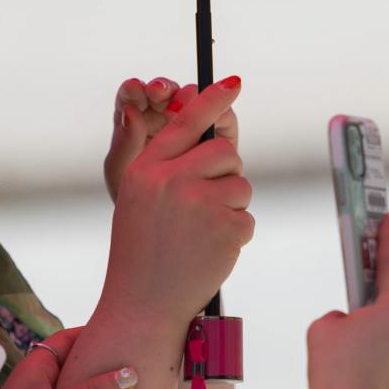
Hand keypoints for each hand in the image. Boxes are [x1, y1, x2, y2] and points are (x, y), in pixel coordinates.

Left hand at [0, 328, 140, 388]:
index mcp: (37, 364)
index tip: (123, 331)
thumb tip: (130, 375)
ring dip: (95, 385)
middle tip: (133, 358)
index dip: (94, 331)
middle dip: (100, 359)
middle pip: (74, 359)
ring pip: (74, 384)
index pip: (69, 337)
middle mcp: (39, 378)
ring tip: (128, 385)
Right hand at [98, 75, 253, 335]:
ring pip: (240, 184)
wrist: (142, 305)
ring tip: (203, 235)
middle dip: (225, 173)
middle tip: (207, 204)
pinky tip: (211, 252)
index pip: (187, 122)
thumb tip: (216, 142)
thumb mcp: (141, 201)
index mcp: (146, 169)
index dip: (213, 100)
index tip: (234, 82)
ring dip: (231, 207)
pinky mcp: (226, 227)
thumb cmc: (142, 253)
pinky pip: (247, 217)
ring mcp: (200, 202)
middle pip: (225, 152)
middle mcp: (171, 179)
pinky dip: (236, 235)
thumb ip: (169, 169)